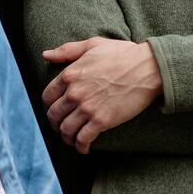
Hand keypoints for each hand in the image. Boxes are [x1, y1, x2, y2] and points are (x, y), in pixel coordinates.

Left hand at [41, 37, 162, 152]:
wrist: (147, 69)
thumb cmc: (122, 55)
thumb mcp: (92, 45)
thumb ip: (67, 50)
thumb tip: (46, 55)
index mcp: (70, 74)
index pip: (47, 96)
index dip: (48, 105)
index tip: (55, 110)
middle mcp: (74, 93)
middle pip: (54, 115)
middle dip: (55, 123)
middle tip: (61, 126)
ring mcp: (87, 108)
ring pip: (66, 130)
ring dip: (66, 137)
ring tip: (71, 139)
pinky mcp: (101, 121)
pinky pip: (83, 139)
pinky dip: (80, 146)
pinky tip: (83, 148)